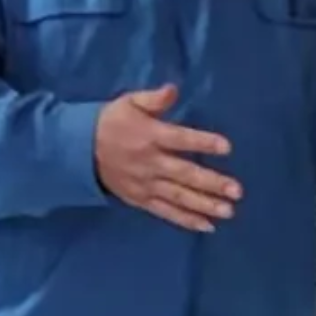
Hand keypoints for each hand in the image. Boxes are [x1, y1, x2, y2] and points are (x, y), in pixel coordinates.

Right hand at [94, 84, 242, 232]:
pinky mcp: (140, 199)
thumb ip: (153, 98)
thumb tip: (173, 89)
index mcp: (149, 135)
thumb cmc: (111, 122)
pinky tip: (207, 226)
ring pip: (178, 196)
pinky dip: (185, 220)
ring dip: (204, 204)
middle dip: (211, 183)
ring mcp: (145, 184)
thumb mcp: (128, 102)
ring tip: (228, 211)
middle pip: (184, 173)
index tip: (226, 147)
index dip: (203, 142)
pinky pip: (165, 211)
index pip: (180, 139)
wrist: (79, 150)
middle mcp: (149, 162)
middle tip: (236, 191)